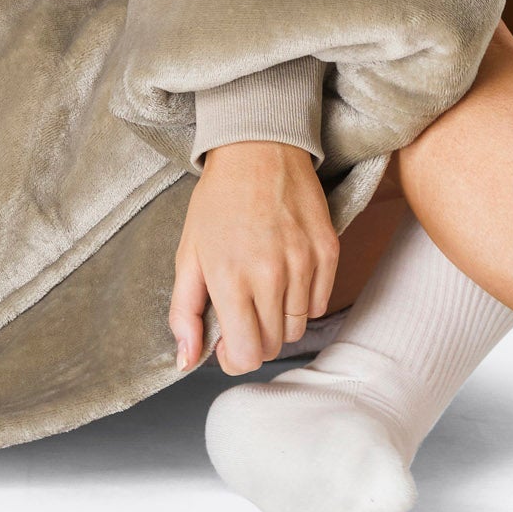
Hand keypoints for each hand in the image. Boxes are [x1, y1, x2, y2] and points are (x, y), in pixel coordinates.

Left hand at [170, 139, 339, 375]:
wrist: (258, 149)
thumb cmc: (218, 201)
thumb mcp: (188, 253)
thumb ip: (184, 312)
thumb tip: (185, 362)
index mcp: (228, 277)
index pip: (244, 355)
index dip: (233, 358)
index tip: (226, 344)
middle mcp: (269, 274)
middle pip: (271, 345)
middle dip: (253, 337)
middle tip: (241, 310)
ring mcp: (303, 263)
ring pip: (297, 327)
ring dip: (277, 319)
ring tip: (262, 287)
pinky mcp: (328, 251)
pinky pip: (319, 303)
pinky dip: (303, 300)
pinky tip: (286, 274)